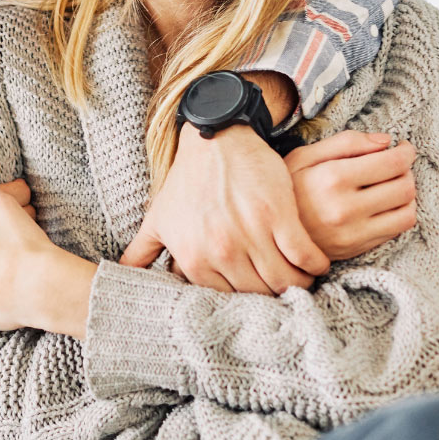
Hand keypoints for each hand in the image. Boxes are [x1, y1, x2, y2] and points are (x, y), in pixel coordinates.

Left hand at [120, 123, 330, 294]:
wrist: (214, 138)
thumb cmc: (186, 180)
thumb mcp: (158, 216)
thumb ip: (142, 250)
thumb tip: (123, 274)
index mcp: (193, 257)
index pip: (228, 301)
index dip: (245, 300)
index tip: (256, 292)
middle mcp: (221, 250)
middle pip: (260, 296)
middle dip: (274, 296)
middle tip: (283, 287)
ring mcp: (251, 234)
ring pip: (286, 282)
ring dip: (299, 285)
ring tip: (301, 277)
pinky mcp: (279, 215)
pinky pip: (306, 257)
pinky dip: (315, 265)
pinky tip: (313, 261)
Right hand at [286, 132, 417, 260]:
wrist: (267, 231)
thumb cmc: (286, 188)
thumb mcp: (304, 156)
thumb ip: (345, 143)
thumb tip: (386, 140)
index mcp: (332, 178)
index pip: (391, 163)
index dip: (405, 152)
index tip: (404, 148)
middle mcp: (345, 208)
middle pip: (404, 187)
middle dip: (407, 172)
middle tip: (397, 165)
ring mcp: (353, 233)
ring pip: (407, 212)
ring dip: (407, 195)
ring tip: (392, 185)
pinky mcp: (356, 249)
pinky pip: (396, 231)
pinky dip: (398, 214)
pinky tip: (383, 205)